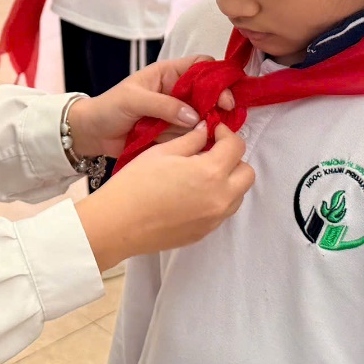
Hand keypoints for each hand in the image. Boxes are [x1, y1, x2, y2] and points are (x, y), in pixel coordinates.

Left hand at [65, 55, 232, 156]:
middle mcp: (176, 92)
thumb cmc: (109, 108)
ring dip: (212, 123)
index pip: (200, 66)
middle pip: (208, 92)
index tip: (224, 96)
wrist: (91, 134)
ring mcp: (176, 114)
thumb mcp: (133, 100)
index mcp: (168, 74)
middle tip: (227, 117)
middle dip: (219, 103)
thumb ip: (163, 105)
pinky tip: (209, 145)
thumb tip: (194, 116)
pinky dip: (201, 139)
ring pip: (203, 115)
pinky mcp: (172, 134)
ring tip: (220, 134)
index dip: (216, 78)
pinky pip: (192, 134)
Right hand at [76, 122, 253, 267]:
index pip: (237, 147)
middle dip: (233, 159)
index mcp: (211, 173)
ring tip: (202, 173)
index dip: (226, 133)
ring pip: (238, 195)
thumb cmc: (136, 184)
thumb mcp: (163, 152)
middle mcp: (220, 198)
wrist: (117, 225)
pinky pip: (222, 212)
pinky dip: (216, 198)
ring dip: (228, 180)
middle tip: (211, 152)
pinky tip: (193, 193)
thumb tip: (205, 130)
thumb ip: (191, 139)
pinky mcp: (204, 233)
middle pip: (247, 173)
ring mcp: (213, 219)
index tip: (212, 131)